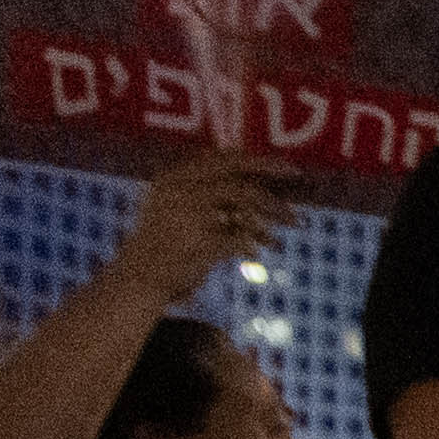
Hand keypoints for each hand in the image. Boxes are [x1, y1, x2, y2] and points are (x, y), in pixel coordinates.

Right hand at [122, 152, 291, 301]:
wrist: (139, 279)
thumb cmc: (166, 246)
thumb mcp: (182, 212)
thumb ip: (214, 198)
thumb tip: (264, 194)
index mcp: (173, 178)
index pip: (221, 159)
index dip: (257, 160)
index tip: (287, 167)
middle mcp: (178, 189)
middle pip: (235, 172)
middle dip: (271, 172)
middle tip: (298, 176)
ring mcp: (186, 212)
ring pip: (243, 197)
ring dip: (274, 209)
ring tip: (294, 222)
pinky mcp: (197, 240)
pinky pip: (241, 235)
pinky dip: (255, 242)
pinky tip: (259, 251)